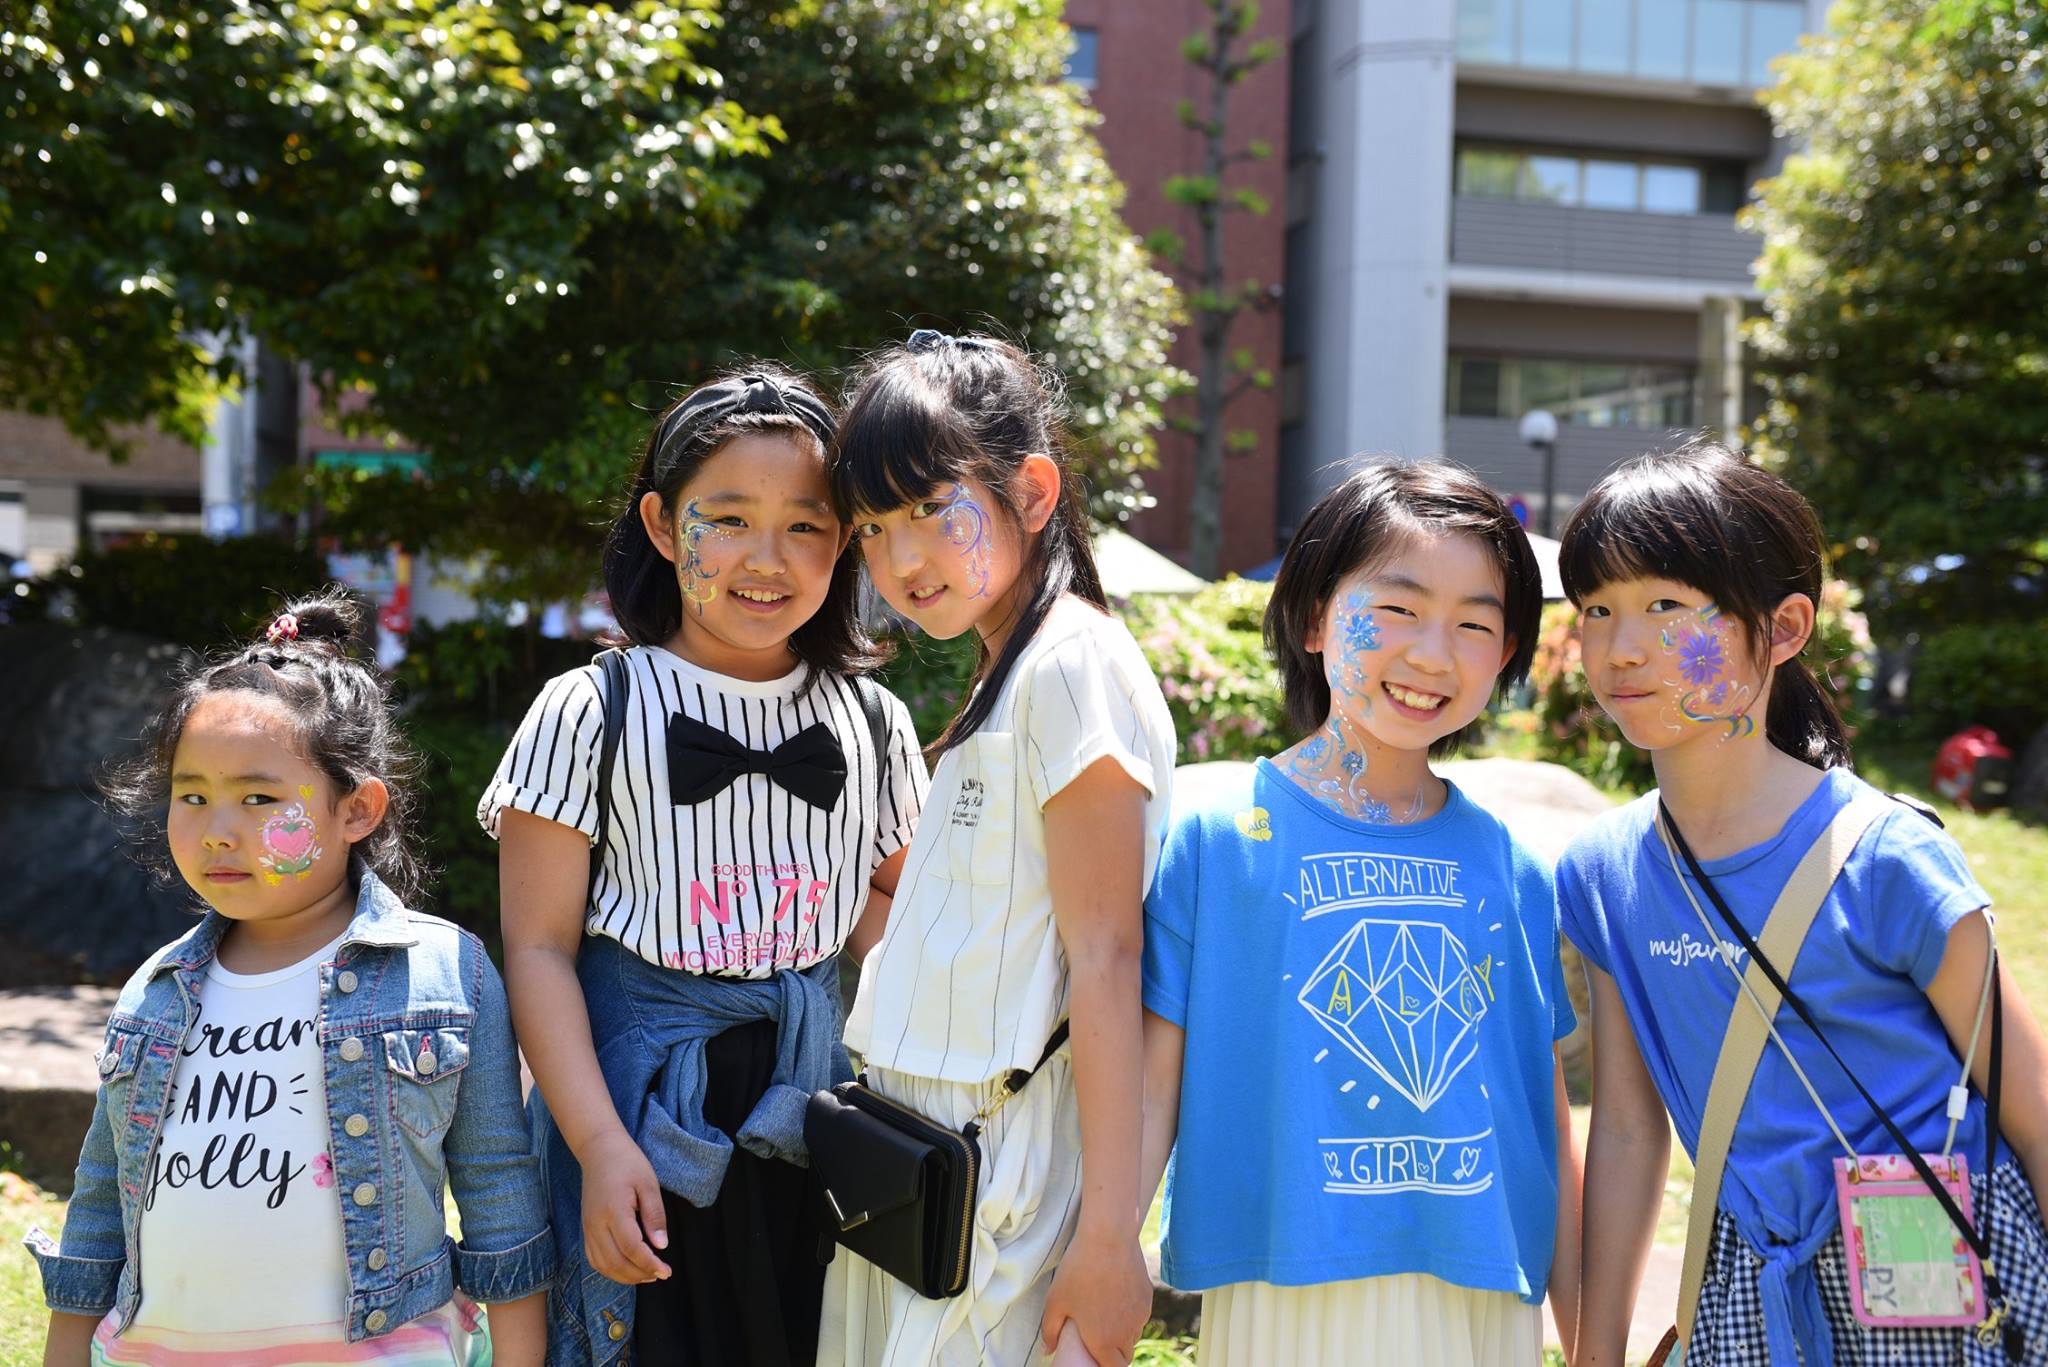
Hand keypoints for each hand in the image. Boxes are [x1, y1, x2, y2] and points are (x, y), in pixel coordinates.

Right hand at [578, 1128, 669, 1283]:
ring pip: (602, 1265)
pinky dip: (610, 1269)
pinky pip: (594, 1258)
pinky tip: (627, 1268)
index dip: (649, 1264)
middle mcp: (596, 1223)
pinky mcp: (585, 1228)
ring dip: (625, 1276)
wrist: (599, 1150)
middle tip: (660, 1274)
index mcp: (613, 1211)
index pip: (631, 1248)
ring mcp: (587, 1227)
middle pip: (615, 1262)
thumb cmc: (628, 1163)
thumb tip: (661, 1246)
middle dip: (639, 1274)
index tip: (666, 1271)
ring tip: (647, 1274)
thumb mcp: (649, 1184)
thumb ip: (655, 1216)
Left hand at [1038, 1227, 1149, 1365]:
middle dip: (1114, 1354)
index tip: (1094, 1359)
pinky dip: (1131, 1315)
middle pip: (1124, 1355)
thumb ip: (1050, 1331)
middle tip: (1098, 1341)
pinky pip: (1140, 1315)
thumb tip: (1047, 1350)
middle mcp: (1126, 1332)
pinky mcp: (1147, 1297)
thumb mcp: (1055, 1301)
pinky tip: (1117, 1299)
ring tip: (1106, 1319)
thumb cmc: (1078, 1270)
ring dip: (1123, 1334)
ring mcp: (1140, 1315)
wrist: (1108, 1238)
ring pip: (1133, 1335)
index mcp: (1103, 1340)